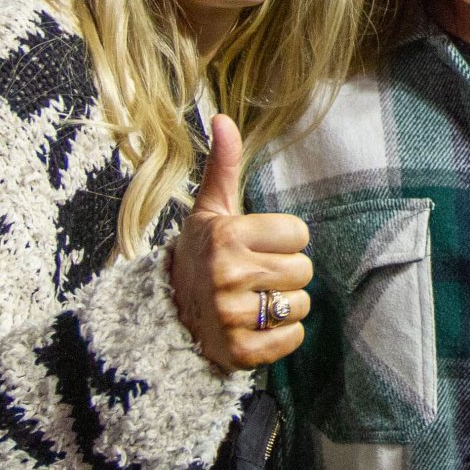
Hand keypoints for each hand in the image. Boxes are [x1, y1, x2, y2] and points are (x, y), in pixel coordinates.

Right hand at [168, 114, 312, 372]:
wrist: (166, 313)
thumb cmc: (201, 253)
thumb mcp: (210, 209)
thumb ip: (223, 166)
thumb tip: (221, 117)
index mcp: (227, 236)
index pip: (298, 234)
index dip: (284, 240)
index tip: (259, 245)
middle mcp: (228, 275)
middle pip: (303, 270)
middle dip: (286, 272)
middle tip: (257, 275)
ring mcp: (231, 316)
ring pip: (300, 305)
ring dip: (285, 304)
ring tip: (255, 299)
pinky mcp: (239, 351)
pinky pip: (292, 339)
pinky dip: (282, 336)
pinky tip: (257, 325)